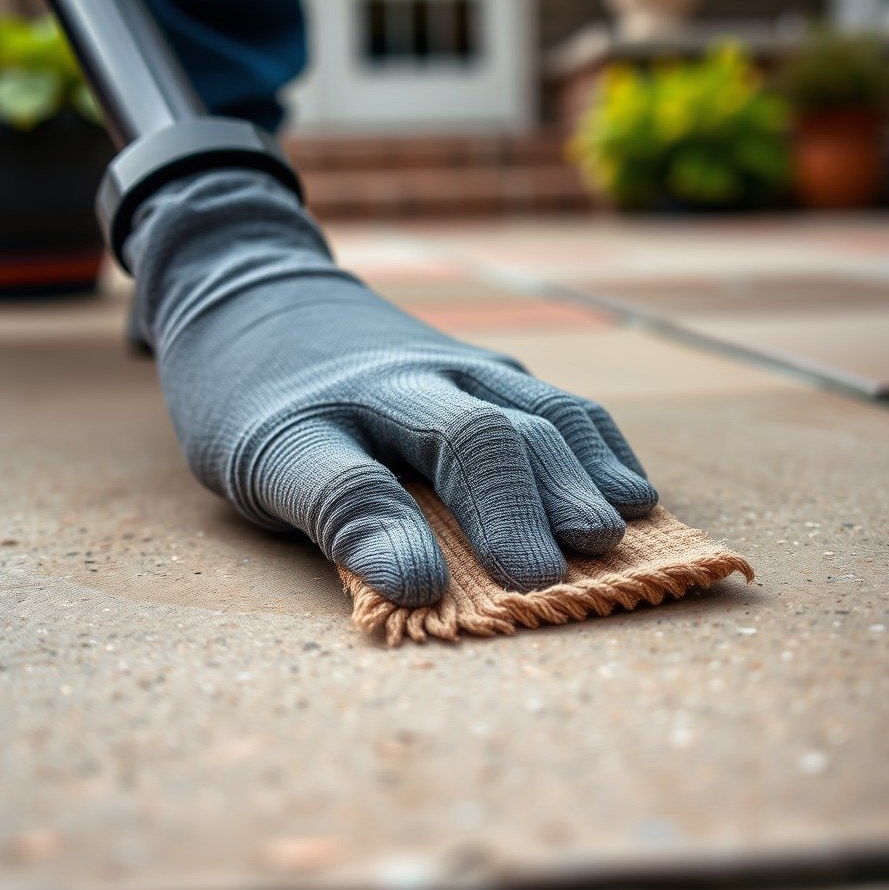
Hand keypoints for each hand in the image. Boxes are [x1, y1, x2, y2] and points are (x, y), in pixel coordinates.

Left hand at [126, 170, 657, 606]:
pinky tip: (629, 491)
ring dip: (575, 476)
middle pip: (467, 440)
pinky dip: (597, 447)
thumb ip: (335, 518)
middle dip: (511, 510)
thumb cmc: (260, 410)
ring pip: (531, 412)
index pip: (347, 484)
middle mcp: (388, 385)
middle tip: (546, 579)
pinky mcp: (488, 364)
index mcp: (304, 426)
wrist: (261, 298)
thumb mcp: (259, 470)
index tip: (422, 591)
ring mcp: (449, 365)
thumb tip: (418, 587)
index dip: (384, 539)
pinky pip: (557, 403)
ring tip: (610, 532)